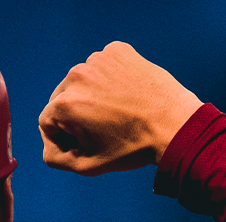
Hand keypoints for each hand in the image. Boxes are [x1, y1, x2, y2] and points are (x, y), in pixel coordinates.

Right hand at [39, 42, 202, 175]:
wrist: (176, 126)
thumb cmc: (134, 148)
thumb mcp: (90, 165)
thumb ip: (57, 158)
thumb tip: (49, 145)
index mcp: (63, 105)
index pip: (48, 123)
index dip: (64, 138)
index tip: (86, 144)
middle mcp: (75, 77)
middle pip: (64, 98)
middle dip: (78, 115)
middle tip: (106, 129)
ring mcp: (97, 60)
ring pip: (85, 81)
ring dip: (95, 94)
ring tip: (120, 111)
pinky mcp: (117, 51)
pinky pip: (106, 66)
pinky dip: (113, 78)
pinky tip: (129, 94)